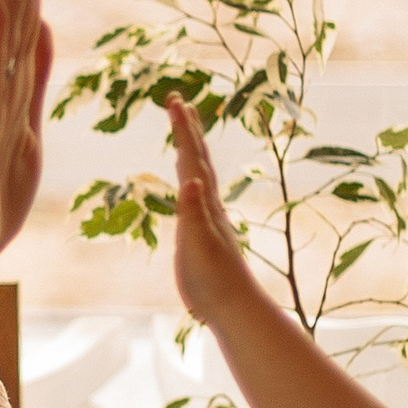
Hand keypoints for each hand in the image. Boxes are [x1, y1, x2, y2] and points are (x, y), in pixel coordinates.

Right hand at [166, 96, 253, 324]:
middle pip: (197, 158)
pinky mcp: (203, 232)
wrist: (234, 307)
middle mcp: (208, 204)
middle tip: (177, 100)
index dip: (182, 130)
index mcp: (204, 204)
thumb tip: (190, 180)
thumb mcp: (197, 245)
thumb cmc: (213, 280)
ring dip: (191, 148)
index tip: (174, 101)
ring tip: (186, 129)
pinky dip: (191, 178)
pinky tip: (190, 181)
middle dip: (187, 128)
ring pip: (199, 173)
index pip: (191, 159)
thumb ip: (193, 213)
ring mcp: (208, 217)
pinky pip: (196, 194)